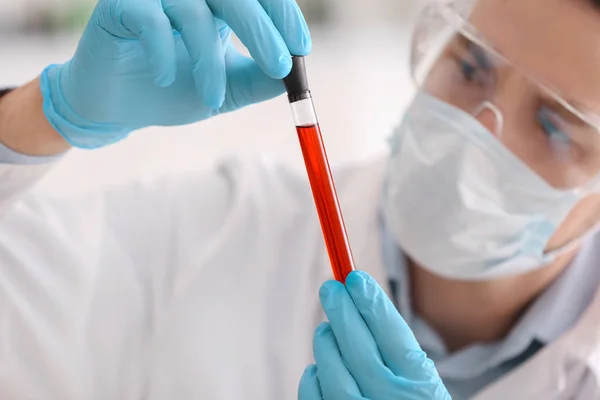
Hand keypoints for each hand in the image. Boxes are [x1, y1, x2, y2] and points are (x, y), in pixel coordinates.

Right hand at [40, 0, 310, 147]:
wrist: (118, 108)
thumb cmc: (171, 91)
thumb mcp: (224, 89)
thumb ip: (256, 80)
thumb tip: (291, 77)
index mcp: (217, 5)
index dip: (282, 15)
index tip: (300, 48)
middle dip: (260, 30)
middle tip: (279, 67)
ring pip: (192, 11)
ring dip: (208, 59)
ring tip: (213, 97)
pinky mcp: (120, 6)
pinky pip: (149, 19)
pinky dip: (163, 50)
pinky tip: (164, 77)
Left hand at [299, 271, 450, 399]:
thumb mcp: (421, 384)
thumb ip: (397, 352)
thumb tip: (358, 298)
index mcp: (422, 388)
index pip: (394, 336)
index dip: (371, 303)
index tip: (354, 278)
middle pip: (360, 351)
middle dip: (343, 313)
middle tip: (331, 288)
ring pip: (334, 376)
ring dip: (326, 345)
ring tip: (325, 329)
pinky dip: (313, 380)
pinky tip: (318, 367)